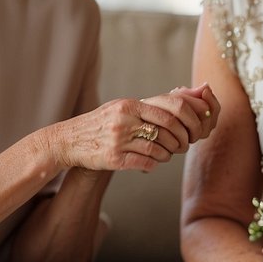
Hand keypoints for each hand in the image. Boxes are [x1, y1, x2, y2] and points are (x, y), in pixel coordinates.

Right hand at [49, 84, 219, 173]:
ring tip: (167, 154)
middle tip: (184, 146)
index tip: (192, 129)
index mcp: (129, 105)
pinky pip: (145, 162)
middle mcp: (124, 120)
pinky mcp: (114, 158)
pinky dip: (154, 164)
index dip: (187, 121)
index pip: (168, 109)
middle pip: (167, 129)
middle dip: (181, 140)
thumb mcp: (122, 107)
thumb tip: (181, 98)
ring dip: (168, 154)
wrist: (70, 140)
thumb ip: (148, 106)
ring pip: (158, 148)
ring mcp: (118, 140)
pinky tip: (153, 162)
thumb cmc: (102, 123)